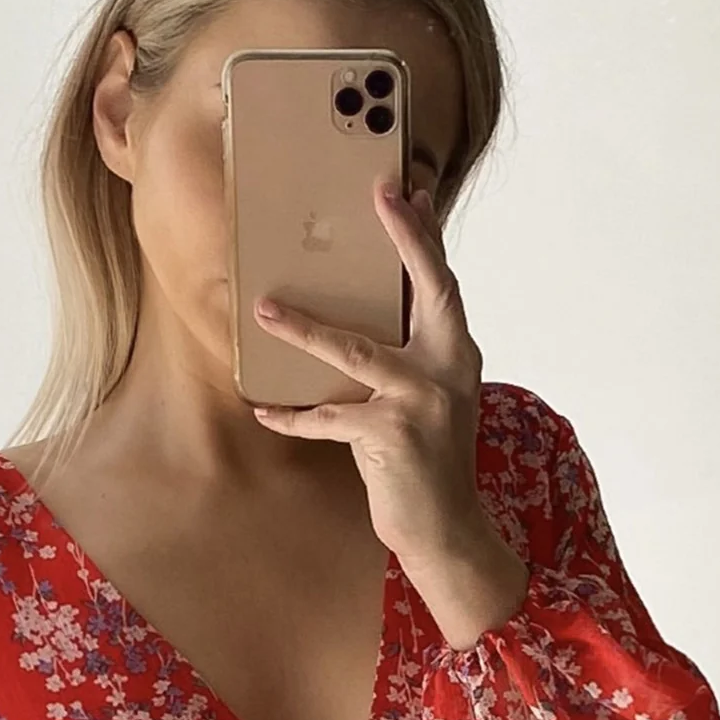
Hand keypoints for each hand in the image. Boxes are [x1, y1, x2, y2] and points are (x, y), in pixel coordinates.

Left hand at [249, 176, 530, 645]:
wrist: (445, 529)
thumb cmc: (426, 462)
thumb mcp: (426, 401)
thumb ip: (407, 358)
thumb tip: (365, 320)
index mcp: (457, 354)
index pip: (442, 283)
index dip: (425, 236)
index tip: (410, 190)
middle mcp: (448, 369)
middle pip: (427, 292)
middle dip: (405, 241)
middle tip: (379, 196)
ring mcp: (421, 402)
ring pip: (355, 351)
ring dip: (305, 330)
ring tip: (264, 309)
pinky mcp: (390, 436)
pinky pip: (328, 418)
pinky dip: (293, 416)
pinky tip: (263, 411)